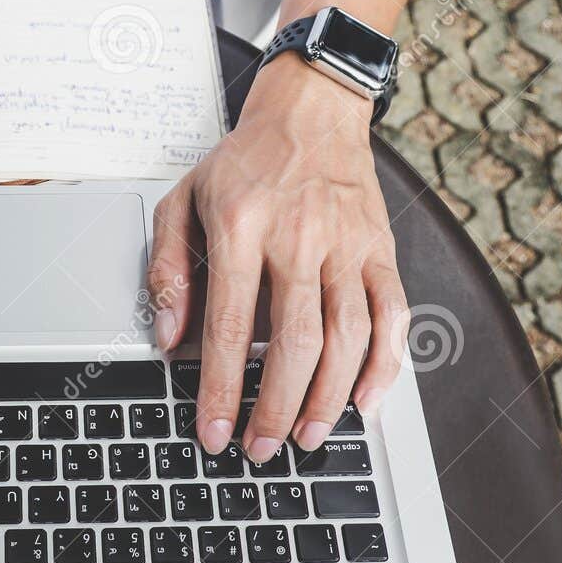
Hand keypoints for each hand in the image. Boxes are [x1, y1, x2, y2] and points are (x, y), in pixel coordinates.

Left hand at [146, 55, 409, 459]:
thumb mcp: (182, 200)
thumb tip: (168, 339)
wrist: (311, 112)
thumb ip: (168, 269)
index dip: (223, 387)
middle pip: (296, 341)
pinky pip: (393, 314)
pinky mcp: (380, 249)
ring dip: (328, 398)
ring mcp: (347, 244)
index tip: (214, 431)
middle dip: (277, 408)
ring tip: (306, 438)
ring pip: (348, 336)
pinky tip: (364, 400)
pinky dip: (385, 364)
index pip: (231, 323)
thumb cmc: (243, 164)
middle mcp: (298, 236)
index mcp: (241, 225)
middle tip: (260, 449)